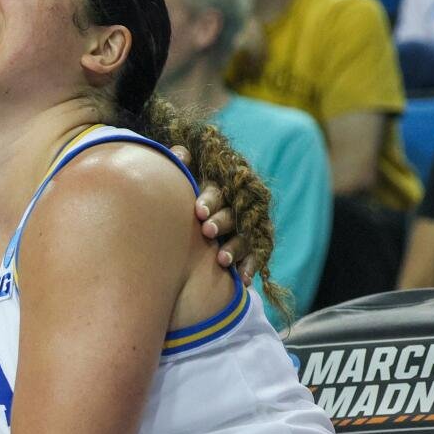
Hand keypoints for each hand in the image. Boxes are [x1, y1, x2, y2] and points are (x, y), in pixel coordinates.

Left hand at [170, 145, 258, 284]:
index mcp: (217, 190)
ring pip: (244, 237)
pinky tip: (242, 279)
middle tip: (207, 231)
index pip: (216, 191)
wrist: (193, 222)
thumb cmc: (184, 197)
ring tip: (222, 260)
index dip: (209, 200)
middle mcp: (234, 207)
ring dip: (234, 248)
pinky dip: (249, 267)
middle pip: (231, 213)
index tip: (198, 211)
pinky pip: (255, 257)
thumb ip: (181, 165)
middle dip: (221, 222)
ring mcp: (245, 228)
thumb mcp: (184, 180)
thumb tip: (179, 155)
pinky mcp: (252, 247)